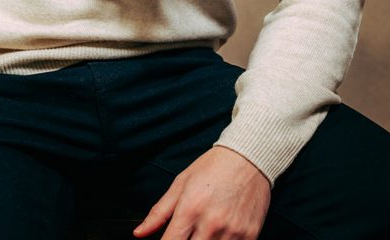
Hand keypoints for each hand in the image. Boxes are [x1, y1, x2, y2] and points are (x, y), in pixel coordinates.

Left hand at [133, 146, 270, 239]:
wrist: (249, 157)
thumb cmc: (213, 168)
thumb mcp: (181, 183)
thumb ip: (159, 212)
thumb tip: (139, 233)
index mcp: (190, 209)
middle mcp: (211, 224)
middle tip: (186, 234)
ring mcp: (232, 232)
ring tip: (202, 233)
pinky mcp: (250, 236)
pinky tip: (219, 234)